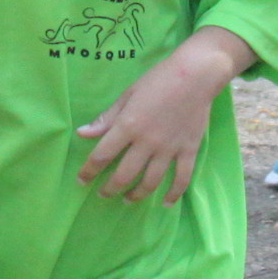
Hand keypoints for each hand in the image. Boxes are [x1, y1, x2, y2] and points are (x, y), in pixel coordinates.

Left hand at [78, 41, 242, 202]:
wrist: (196, 75)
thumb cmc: (158, 80)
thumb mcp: (127, 95)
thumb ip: (106, 118)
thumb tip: (82, 134)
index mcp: (128, 125)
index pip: (102, 155)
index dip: (88, 171)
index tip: (81, 180)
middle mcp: (147, 142)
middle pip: (124, 175)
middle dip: (110, 188)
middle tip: (103, 194)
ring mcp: (169, 148)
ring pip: (150, 182)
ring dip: (137, 195)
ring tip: (128, 199)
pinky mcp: (189, 150)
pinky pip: (182, 179)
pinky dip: (174, 194)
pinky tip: (166, 203)